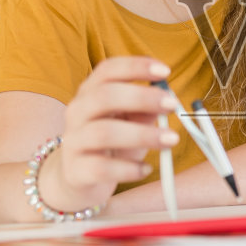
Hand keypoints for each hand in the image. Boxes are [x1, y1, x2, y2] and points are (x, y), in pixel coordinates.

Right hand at [49, 57, 178, 209]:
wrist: (77, 178)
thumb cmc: (110, 144)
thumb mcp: (130, 123)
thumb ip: (145, 111)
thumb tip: (167, 100)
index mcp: (91, 92)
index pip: (108, 70)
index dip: (136, 67)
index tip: (165, 71)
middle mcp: (78, 112)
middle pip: (104, 96)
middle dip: (141, 97)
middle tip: (172, 104)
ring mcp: (73, 141)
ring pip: (103, 132)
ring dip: (142, 135)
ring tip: (171, 140)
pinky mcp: (76, 171)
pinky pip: (101, 168)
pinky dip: (128, 169)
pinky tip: (146, 169)